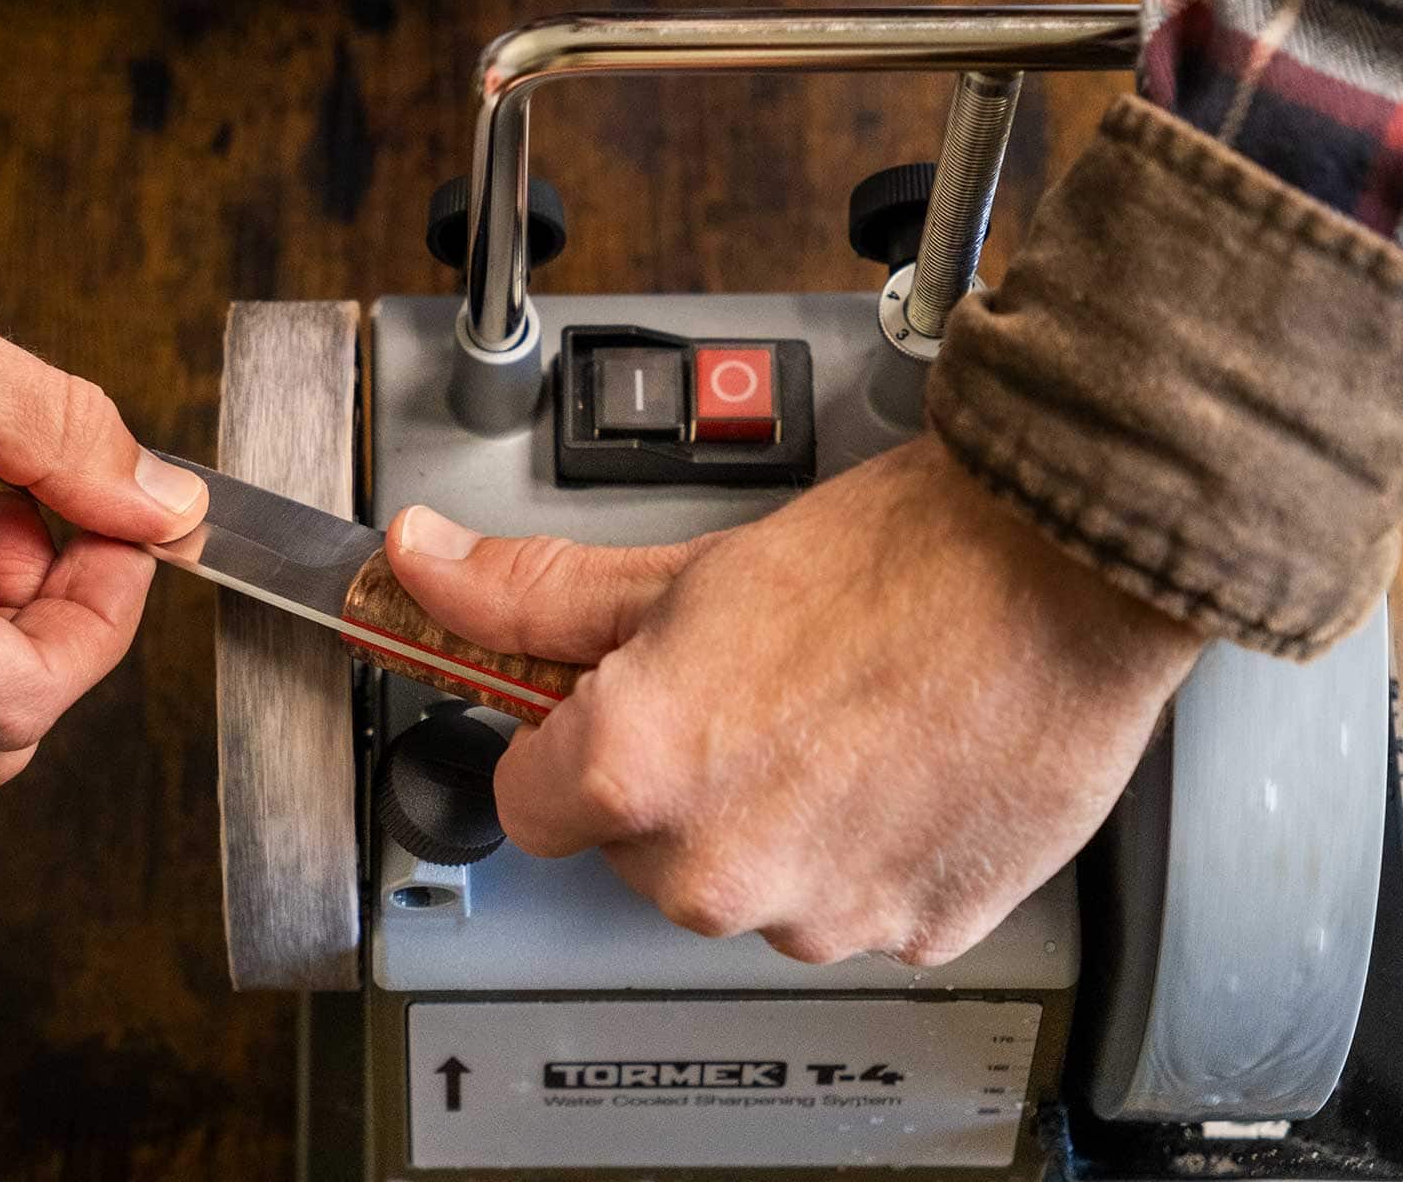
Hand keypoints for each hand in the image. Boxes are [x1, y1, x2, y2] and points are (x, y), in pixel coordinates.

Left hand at [386, 435, 1202, 964]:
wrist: (1066, 567)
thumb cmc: (893, 559)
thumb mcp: (683, 567)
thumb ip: (532, 597)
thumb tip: (424, 567)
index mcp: (636, 772)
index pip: (527, 801)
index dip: (565, 748)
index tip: (603, 715)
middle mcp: (719, 869)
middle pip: (638, 852)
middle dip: (671, 787)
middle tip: (747, 699)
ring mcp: (822, 913)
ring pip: (747, 887)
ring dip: (769, 826)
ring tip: (834, 724)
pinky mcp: (914, 931)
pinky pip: (848, 907)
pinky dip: (860, 853)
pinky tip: (895, 768)